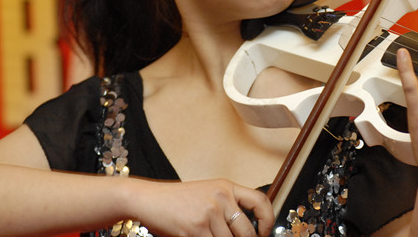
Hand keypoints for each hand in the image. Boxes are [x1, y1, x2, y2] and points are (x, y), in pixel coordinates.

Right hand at [129, 178, 273, 236]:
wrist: (149, 199)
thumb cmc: (177, 200)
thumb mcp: (207, 194)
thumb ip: (227, 206)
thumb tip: (248, 230)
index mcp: (226, 186)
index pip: (260, 201)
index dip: (268, 221)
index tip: (263, 233)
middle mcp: (221, 197)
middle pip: (247, 231)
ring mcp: (209, 213)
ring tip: (210, 235)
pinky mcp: (196, 228)